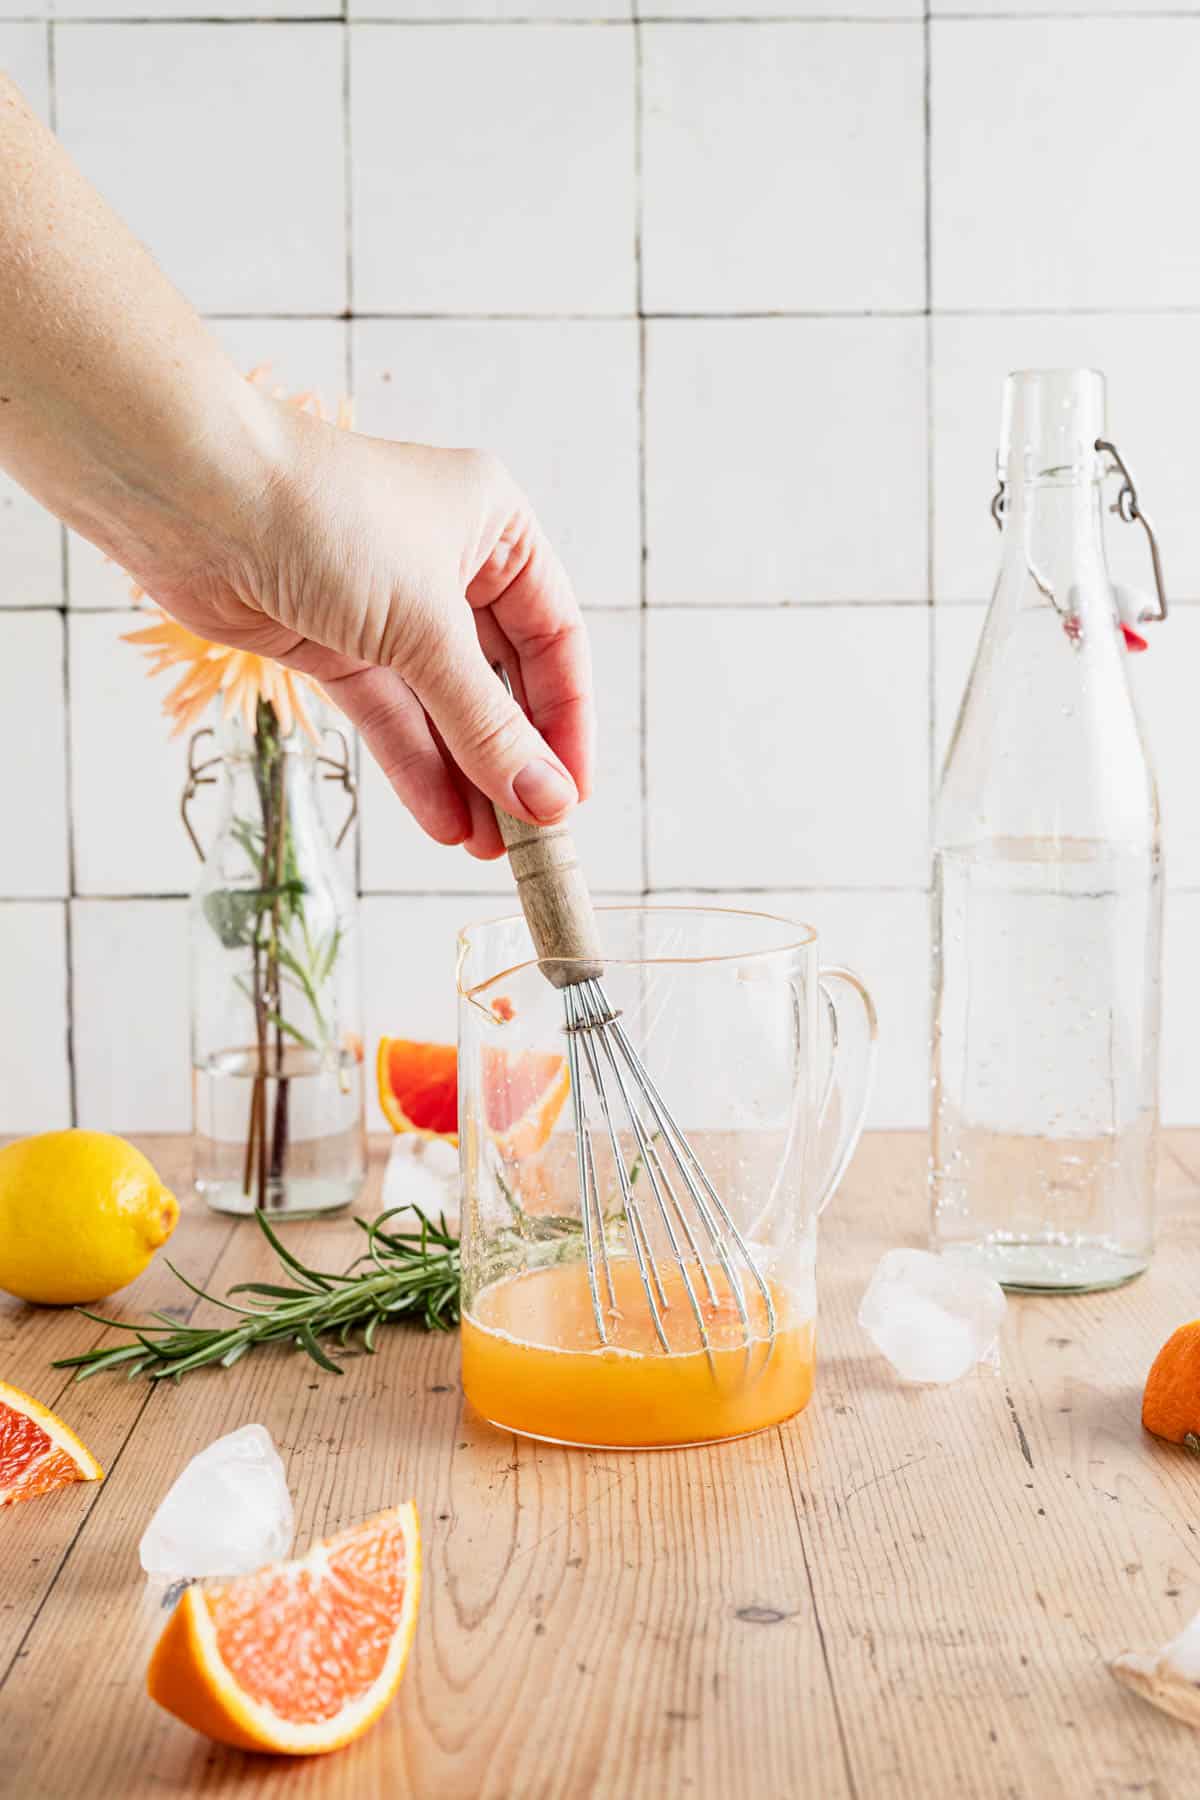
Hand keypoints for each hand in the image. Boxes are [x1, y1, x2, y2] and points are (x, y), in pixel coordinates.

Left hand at [148, 403, 592, 859]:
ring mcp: (387, 607)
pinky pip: (389, 716)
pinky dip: (415, 766)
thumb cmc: (323, 518)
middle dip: (512, 760)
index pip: (555, 638)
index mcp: (494, 528)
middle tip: (530, 837)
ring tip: (488, 849)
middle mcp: (447, 563)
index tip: (572, 793)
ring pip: (442, 707)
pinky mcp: (332, 643)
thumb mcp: (427, 628)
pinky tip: (443, 823)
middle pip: (500, 680)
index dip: (567, 720)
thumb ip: (488, 725)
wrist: (192, 496)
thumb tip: (546, 802)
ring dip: (466, 777)